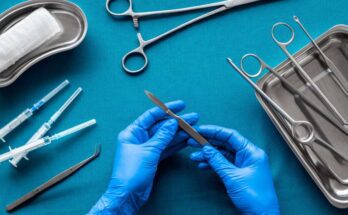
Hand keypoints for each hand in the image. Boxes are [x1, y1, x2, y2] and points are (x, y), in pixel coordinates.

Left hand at [89, 100, 198, 214]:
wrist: (128, 195)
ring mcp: (146, 149)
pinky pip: (166, 148)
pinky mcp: (152, 159)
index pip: (151, 116)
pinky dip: (176, 144)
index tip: (181, 105)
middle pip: (161, 126)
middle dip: (177, 122)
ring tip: (194, 128)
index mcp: (132, 132)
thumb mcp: (148, 151)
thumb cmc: (131, 172)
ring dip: (180, 133)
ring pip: (166, 137)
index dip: (166, 109)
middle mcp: (139, 138)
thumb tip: (172, 122)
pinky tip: (187, 139)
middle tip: (193, 117)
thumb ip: (162, 136)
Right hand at [188, 125, 278, 214]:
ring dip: (208, 155)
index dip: (214, 131)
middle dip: (208, 143)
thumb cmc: (253, 196)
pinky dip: (213, 164)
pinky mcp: (239, 173)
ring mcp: (243, 164)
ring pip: (223, 154)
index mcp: (252, 152)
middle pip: (225, 144)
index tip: (200, 130)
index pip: (231, 135)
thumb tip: (206, 148)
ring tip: (194, 157)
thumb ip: (218, 161)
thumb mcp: (233, 177)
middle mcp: (248, 155)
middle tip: (192, 142)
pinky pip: (224, 164)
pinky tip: (202, 165)